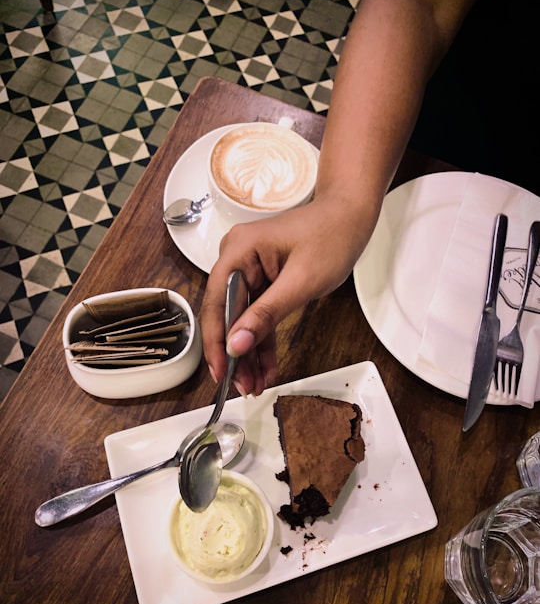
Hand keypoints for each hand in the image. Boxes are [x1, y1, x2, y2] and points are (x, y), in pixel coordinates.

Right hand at [201, 196, 371, 395]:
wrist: (350, 217)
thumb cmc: (330, 236)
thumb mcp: (300, 283)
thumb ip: (266, 315)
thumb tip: (237, 344)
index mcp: (238, 251)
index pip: (215, 304)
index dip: (216, 342)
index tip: (221, 372)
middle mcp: (237, 259)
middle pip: (226, 315)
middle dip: (235, 354)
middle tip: (243, 386)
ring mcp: (249, 270)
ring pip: (242, 321)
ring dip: (248, 353)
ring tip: (255, 384)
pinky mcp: (262, 280)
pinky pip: (257, 315)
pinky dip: (262, 340)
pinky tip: (265, 367)